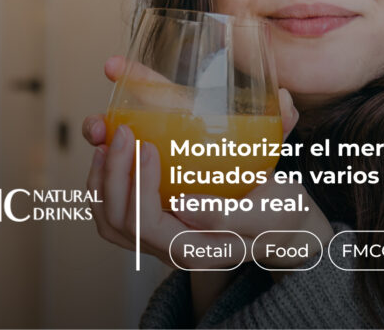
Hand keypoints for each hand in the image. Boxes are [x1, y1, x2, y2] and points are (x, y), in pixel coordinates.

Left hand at [83, 56, 303, 268]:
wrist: (282, 223)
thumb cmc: (278, 213)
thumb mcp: (269, 212)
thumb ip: (230, 214)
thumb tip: (182, 204)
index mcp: (198, 250)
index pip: (150, 227)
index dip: (140, 186)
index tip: (148, 145)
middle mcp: (172, 250)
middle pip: (122, 223)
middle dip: (115, 174)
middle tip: (123, 133)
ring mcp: (161, 239)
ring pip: (110, 221)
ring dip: (101, 180)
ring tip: (107, 141)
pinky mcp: (156, 223)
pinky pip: (114, 212)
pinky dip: (103, 183)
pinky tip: (108, 153)